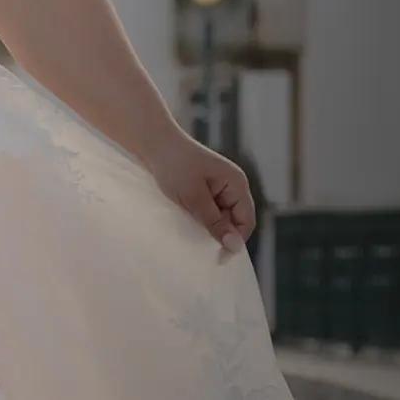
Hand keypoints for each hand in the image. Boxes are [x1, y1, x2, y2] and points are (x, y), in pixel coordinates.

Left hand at [146, 131, 255, 252]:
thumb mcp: (194, 198)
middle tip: (197, 240)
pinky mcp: (205, 188)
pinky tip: (186, 218)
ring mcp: (219, 186)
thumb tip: (235, 247)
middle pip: (235, 220)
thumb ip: (215, 223)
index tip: (218, 258)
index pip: (246, 220)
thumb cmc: (174, 166)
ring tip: (189, 226)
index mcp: (236, 183)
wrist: (152, 142)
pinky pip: (210, 210)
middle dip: (219, 232)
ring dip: (207, 225)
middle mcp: (232, 184)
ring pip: (221, 217)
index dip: (235, 240)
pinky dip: (200, 217)